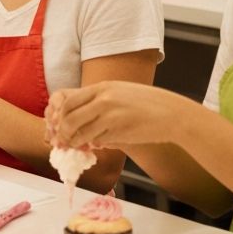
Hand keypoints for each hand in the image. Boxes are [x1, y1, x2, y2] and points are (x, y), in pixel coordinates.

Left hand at [46, 81, 182, 149]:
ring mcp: (111, 116)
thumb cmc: (146, 103)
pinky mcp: (120, 132)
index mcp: (101, 87)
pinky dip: (97, 145)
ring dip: (79, 143)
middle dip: (64, 134)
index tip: (60, 127)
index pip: (68, 102)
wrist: (172, 113)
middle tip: (66, 142)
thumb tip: (75, 118)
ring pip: (82, 134)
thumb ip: (97, 101)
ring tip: (84, 145)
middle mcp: (103, 100)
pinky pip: (99, 142)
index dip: (60, 117)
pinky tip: (103, 143)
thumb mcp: (119, 92)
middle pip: (69, 119)